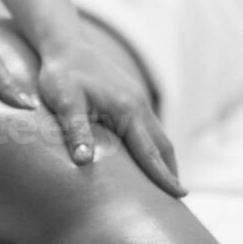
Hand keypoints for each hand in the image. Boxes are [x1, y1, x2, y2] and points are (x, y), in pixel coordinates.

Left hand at [36, 43, 183, 196]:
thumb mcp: (65, 102)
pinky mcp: (131, 99)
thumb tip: (84, 162)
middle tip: (179, 198)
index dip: (164, 176)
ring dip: (165, 160)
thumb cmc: (62, 74)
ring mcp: (137, 101)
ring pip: (159, 136)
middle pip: (164, 145)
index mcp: (127, 110)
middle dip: (172, 171)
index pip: (150, 151)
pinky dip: (155, 147)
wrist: (66, 44)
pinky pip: (150, 128)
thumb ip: (76, 131)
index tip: (180, 195)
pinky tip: (149, 158)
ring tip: (167, 184)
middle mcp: (139, 106)